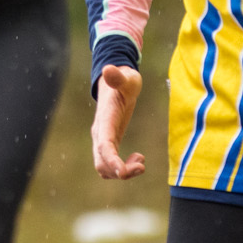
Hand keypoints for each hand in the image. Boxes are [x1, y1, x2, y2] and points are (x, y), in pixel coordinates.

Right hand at [91, 64, 146, 178]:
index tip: (122, 172)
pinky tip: (139, 158)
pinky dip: (123, 168)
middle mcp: (100, 134)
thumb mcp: (127, 78)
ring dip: (122, 172)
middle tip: (142, 166)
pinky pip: (111, 165)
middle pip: (101, 162)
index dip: (111, 160)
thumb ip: (118, 77)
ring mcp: (103, 140)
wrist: (117, 82)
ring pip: (104, 168)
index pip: (104, 145)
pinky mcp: (109, 143)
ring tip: (141, 163)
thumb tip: (108, 69)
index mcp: (104, 120)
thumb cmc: (124, 80)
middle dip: (120, 171)